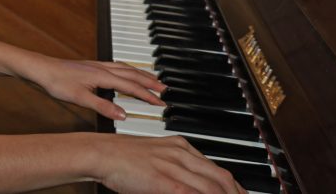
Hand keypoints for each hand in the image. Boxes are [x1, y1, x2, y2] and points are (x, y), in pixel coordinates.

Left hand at [29, 57, 165, 119]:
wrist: (40, 69)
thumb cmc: (56, 82)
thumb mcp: (80, 98)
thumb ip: (103, 106)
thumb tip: (123, 115)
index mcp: (103, 76)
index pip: (131, 87)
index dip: (147, 96)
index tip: (161, 103)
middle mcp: (103, 68)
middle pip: (133, 74)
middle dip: (150, 82)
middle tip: (165, 90)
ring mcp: (98, 65)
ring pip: (126, 67)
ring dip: (142, 74)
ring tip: (153, 80)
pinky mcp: (92, 66)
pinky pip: (117, 65)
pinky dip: (129, 69)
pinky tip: (127, 73)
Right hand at [98, 134, 245, 193]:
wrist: (100, 153)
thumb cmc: (121, 159)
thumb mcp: (153, 158)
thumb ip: (173, 169)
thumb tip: (187, 184)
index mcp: (180, 147)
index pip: (217, 169)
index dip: (233, 187)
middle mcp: (181, 154)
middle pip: (221, 178)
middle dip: (235, 193)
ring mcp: (174, 166)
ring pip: (212, 188)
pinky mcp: (164, 180)